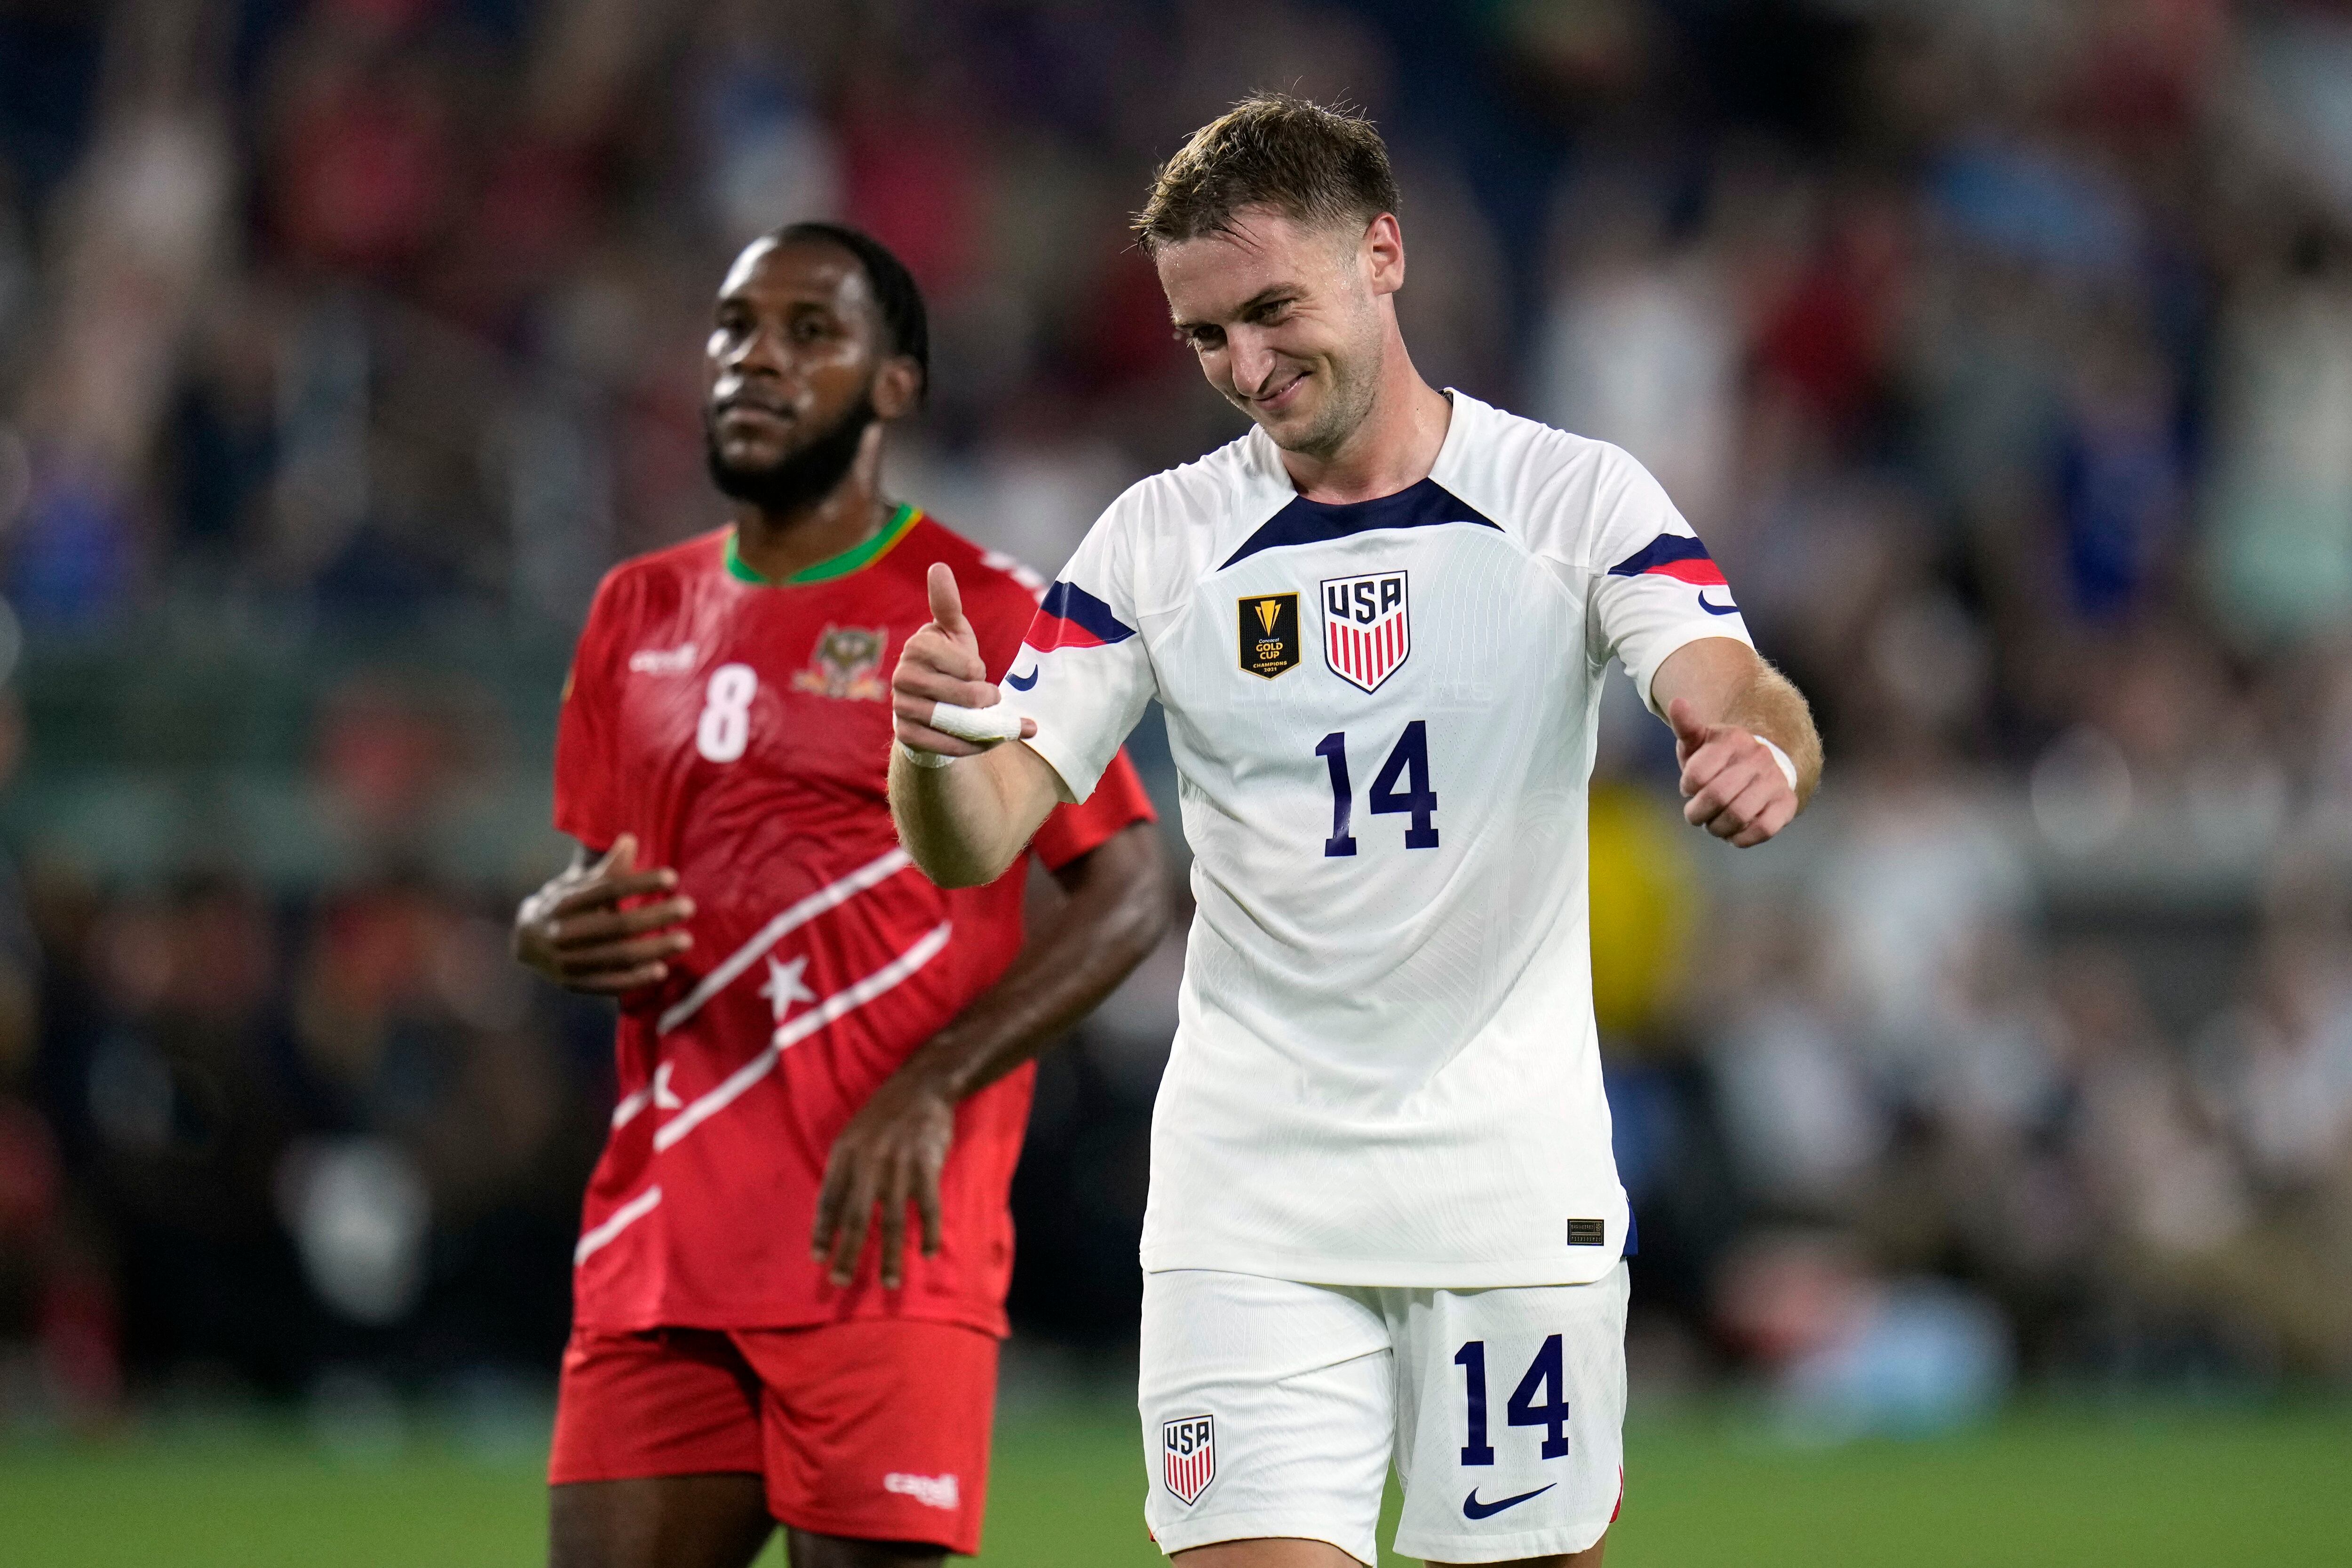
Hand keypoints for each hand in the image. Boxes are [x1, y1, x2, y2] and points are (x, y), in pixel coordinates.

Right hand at [512, 834, 693, 993]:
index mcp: (567, 901)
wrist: (526, 940)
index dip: (640, 883)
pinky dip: (635, 979)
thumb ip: (608, 868)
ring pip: (616, 955)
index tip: (672, 877)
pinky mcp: (575, 983)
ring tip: (685, 940)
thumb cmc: (566, 904)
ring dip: (653, 949)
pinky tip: (662, 970)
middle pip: (616, 925)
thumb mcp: (579, 882)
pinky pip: (608, 983)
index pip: (608, 889)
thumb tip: (630, 839)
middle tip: (689, 907)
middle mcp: (564, 931)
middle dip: (654, 917)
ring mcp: (568, 960)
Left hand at [810, 1068, 954, 1288]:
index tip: (818, 1258)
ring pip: (892, 1221)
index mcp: (845, 1154)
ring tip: (889, 1282)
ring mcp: (898, 1166)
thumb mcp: (853, 1134)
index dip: (822, 1231)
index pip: (828, 1200)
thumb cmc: (885, 1114)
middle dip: (848, 1254)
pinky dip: (929, 1233)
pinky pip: (928, 1208)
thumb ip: (844, 1169)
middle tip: (841, 1282)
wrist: (922, 1085)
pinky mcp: (927, 1166)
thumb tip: (833, 1210)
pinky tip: (927, 1253)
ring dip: (890, 1256)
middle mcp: (868, 1162)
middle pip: (855, 1218)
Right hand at [891, 563, 1036, 758]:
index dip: (979, 671)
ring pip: (955, 722)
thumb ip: (948, 604)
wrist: (932, 703)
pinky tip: (984, 740)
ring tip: (991, 720)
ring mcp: (902, 708)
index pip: (968, 666)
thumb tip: (938, 566)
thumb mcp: (953, 632)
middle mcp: (902, 677)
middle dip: (985, 700)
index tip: (975, 670)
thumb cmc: (949, 663)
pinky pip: (946, 745)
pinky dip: (971, 745)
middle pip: (964, 695)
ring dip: (982, 725)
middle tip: (989, 698)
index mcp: (917, 647)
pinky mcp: (905, 735)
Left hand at [1668, 698, 1797, 847]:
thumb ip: (1686, 725)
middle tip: (1695, 814)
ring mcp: (1775, 780)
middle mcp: (1759, 757)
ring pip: (1738, 815)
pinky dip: (1741, 838)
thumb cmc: (1719, 759)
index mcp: (1734, 739)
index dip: (1687, 787)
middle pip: (1716, 796)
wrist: (1760, 769)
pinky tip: (1733, 833)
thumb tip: (1677, 702)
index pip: (1697, 775)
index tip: (1690, 787)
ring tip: (1713, 823)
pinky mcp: (1787, 804)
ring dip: (1717, 827)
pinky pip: (1762, 830)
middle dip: (1697, 813)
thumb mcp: (1699, 741)